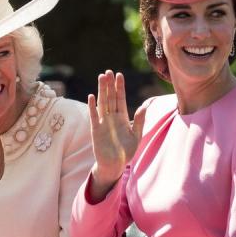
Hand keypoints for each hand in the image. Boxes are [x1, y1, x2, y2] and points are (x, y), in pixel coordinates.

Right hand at [87, 70, 145, 191]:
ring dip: (101, 90)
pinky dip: (92, 106)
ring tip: (101, 77)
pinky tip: (92, 96)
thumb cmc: (126, 152)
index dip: (120, 87)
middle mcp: (112, 118)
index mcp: (122, 118)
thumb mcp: (136, 136)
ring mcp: (103, 123)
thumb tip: (144, 106)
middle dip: (109, 85)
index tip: (119, 75)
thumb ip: (139, 121)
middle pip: (110, 97)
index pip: (120, 98)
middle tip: (108, 71)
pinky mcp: (96, 130)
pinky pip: (94, 116)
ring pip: (102, 103)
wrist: (114, 165)